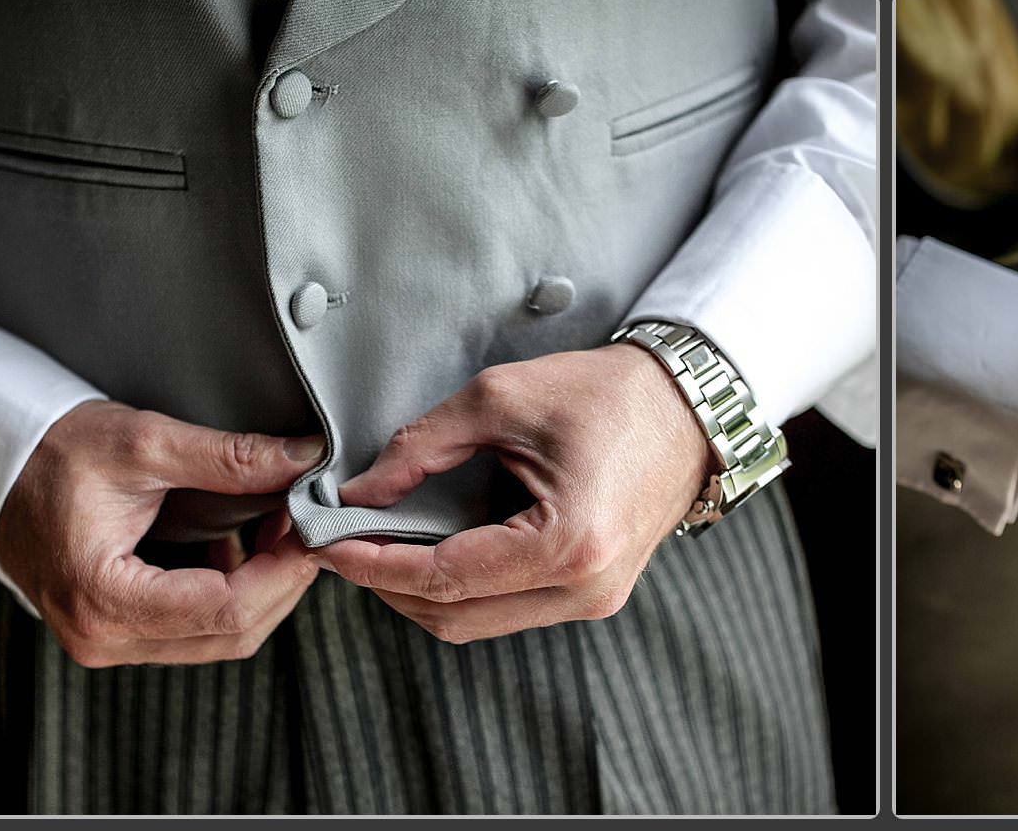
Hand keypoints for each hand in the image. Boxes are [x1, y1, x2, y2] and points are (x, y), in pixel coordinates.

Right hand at [0, 401, 324, 667]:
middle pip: (229, 635)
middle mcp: (103, 638)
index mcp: (103, 598)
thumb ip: (229, 457)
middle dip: (280, 582)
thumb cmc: (52, 456)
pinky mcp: (115, 635)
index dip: (282, 572)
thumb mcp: (143, 443)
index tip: (311, 529)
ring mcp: (107, 643)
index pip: (224, 609)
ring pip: (216, 640)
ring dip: (260, 590)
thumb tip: (304, 460)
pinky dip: (230, 597)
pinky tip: (240, 549)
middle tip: (304, 526)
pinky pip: (192, 633)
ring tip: (276, 530)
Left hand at [312, 344, 706, 642]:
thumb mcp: (501, 399)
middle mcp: (584, 589)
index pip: (444, 575)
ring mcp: (592, 600)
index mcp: (568, 543)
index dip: (374, 564)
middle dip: (386, 585)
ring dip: (418, 591)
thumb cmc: (608, 395)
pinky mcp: (590, 595)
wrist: (689, 406)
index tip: (329, 543)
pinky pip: (504, 608)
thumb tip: (360, 491)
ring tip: (376, 544)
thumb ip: (421, 447)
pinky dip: (456, 586)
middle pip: (453, 617)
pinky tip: (427, 547)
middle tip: (340, 545)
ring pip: (475, 623)